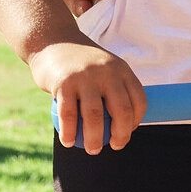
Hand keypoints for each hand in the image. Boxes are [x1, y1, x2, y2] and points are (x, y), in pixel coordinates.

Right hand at [31, 41, 145, 152]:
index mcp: (121, 69)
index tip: (126, 132)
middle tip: (114, 146)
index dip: (137, 121)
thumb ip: (114, 89)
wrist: (52, 41)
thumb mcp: (104, 67)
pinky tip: (68, 142)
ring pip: (94, 116)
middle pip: (121, 110)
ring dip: (94, 139)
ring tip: (92, 150)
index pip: (138, 99)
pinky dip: (69, 132)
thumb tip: (125, 123)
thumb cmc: (81, 62)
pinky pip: (68, 114)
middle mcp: (106, 71)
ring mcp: (84, 77)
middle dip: (121, 135)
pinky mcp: (63, 83)